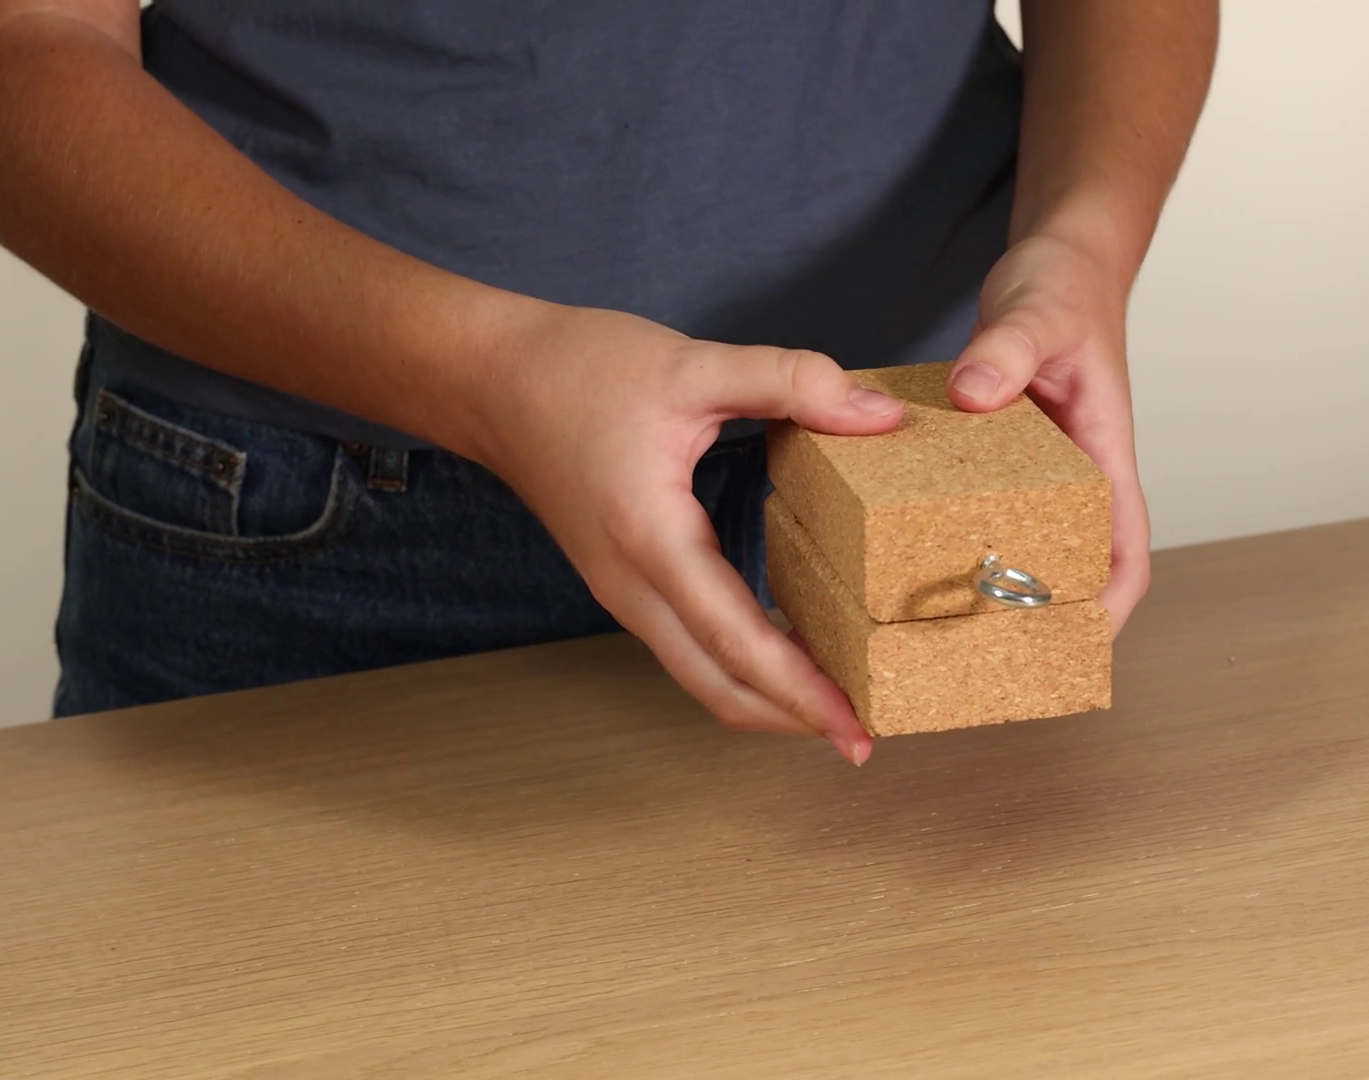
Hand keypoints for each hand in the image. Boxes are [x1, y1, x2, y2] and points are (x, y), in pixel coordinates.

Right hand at [467, 304, 903, 764]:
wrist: (489, 380)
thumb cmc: (575, 370)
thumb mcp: (693, 363)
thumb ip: (792, 382)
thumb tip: (880, 415)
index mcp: (652, 540)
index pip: (738, 643)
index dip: (803, 694)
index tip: (857, 727)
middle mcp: (632, 585)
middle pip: (719, 688)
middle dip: (794, 721)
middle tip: (865, 734)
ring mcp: (623, 592)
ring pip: (702, 677)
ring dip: (769, 699)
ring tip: (839, 701)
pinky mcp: (624, 583)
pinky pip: (688, 648)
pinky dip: (741, 666)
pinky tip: (788, 650)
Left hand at [947, 234, 1152, 632]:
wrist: (1060, 258)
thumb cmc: (1067, 285)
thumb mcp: (1037, 310)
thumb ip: (1007, 349)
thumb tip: (974, 393)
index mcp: (1103, 453)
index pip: (1126, 549)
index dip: (1110, 607)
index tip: (1082, 648)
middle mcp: (1074, 473)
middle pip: (1073, 567)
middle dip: (1043, 620)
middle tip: (988, 663)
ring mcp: (1037, 470)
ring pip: (1026, 545)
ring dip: (995, 588)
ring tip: (940, 632)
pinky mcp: (1000, 459)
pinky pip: (983, 510)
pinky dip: (956, 537)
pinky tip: (906, 556)